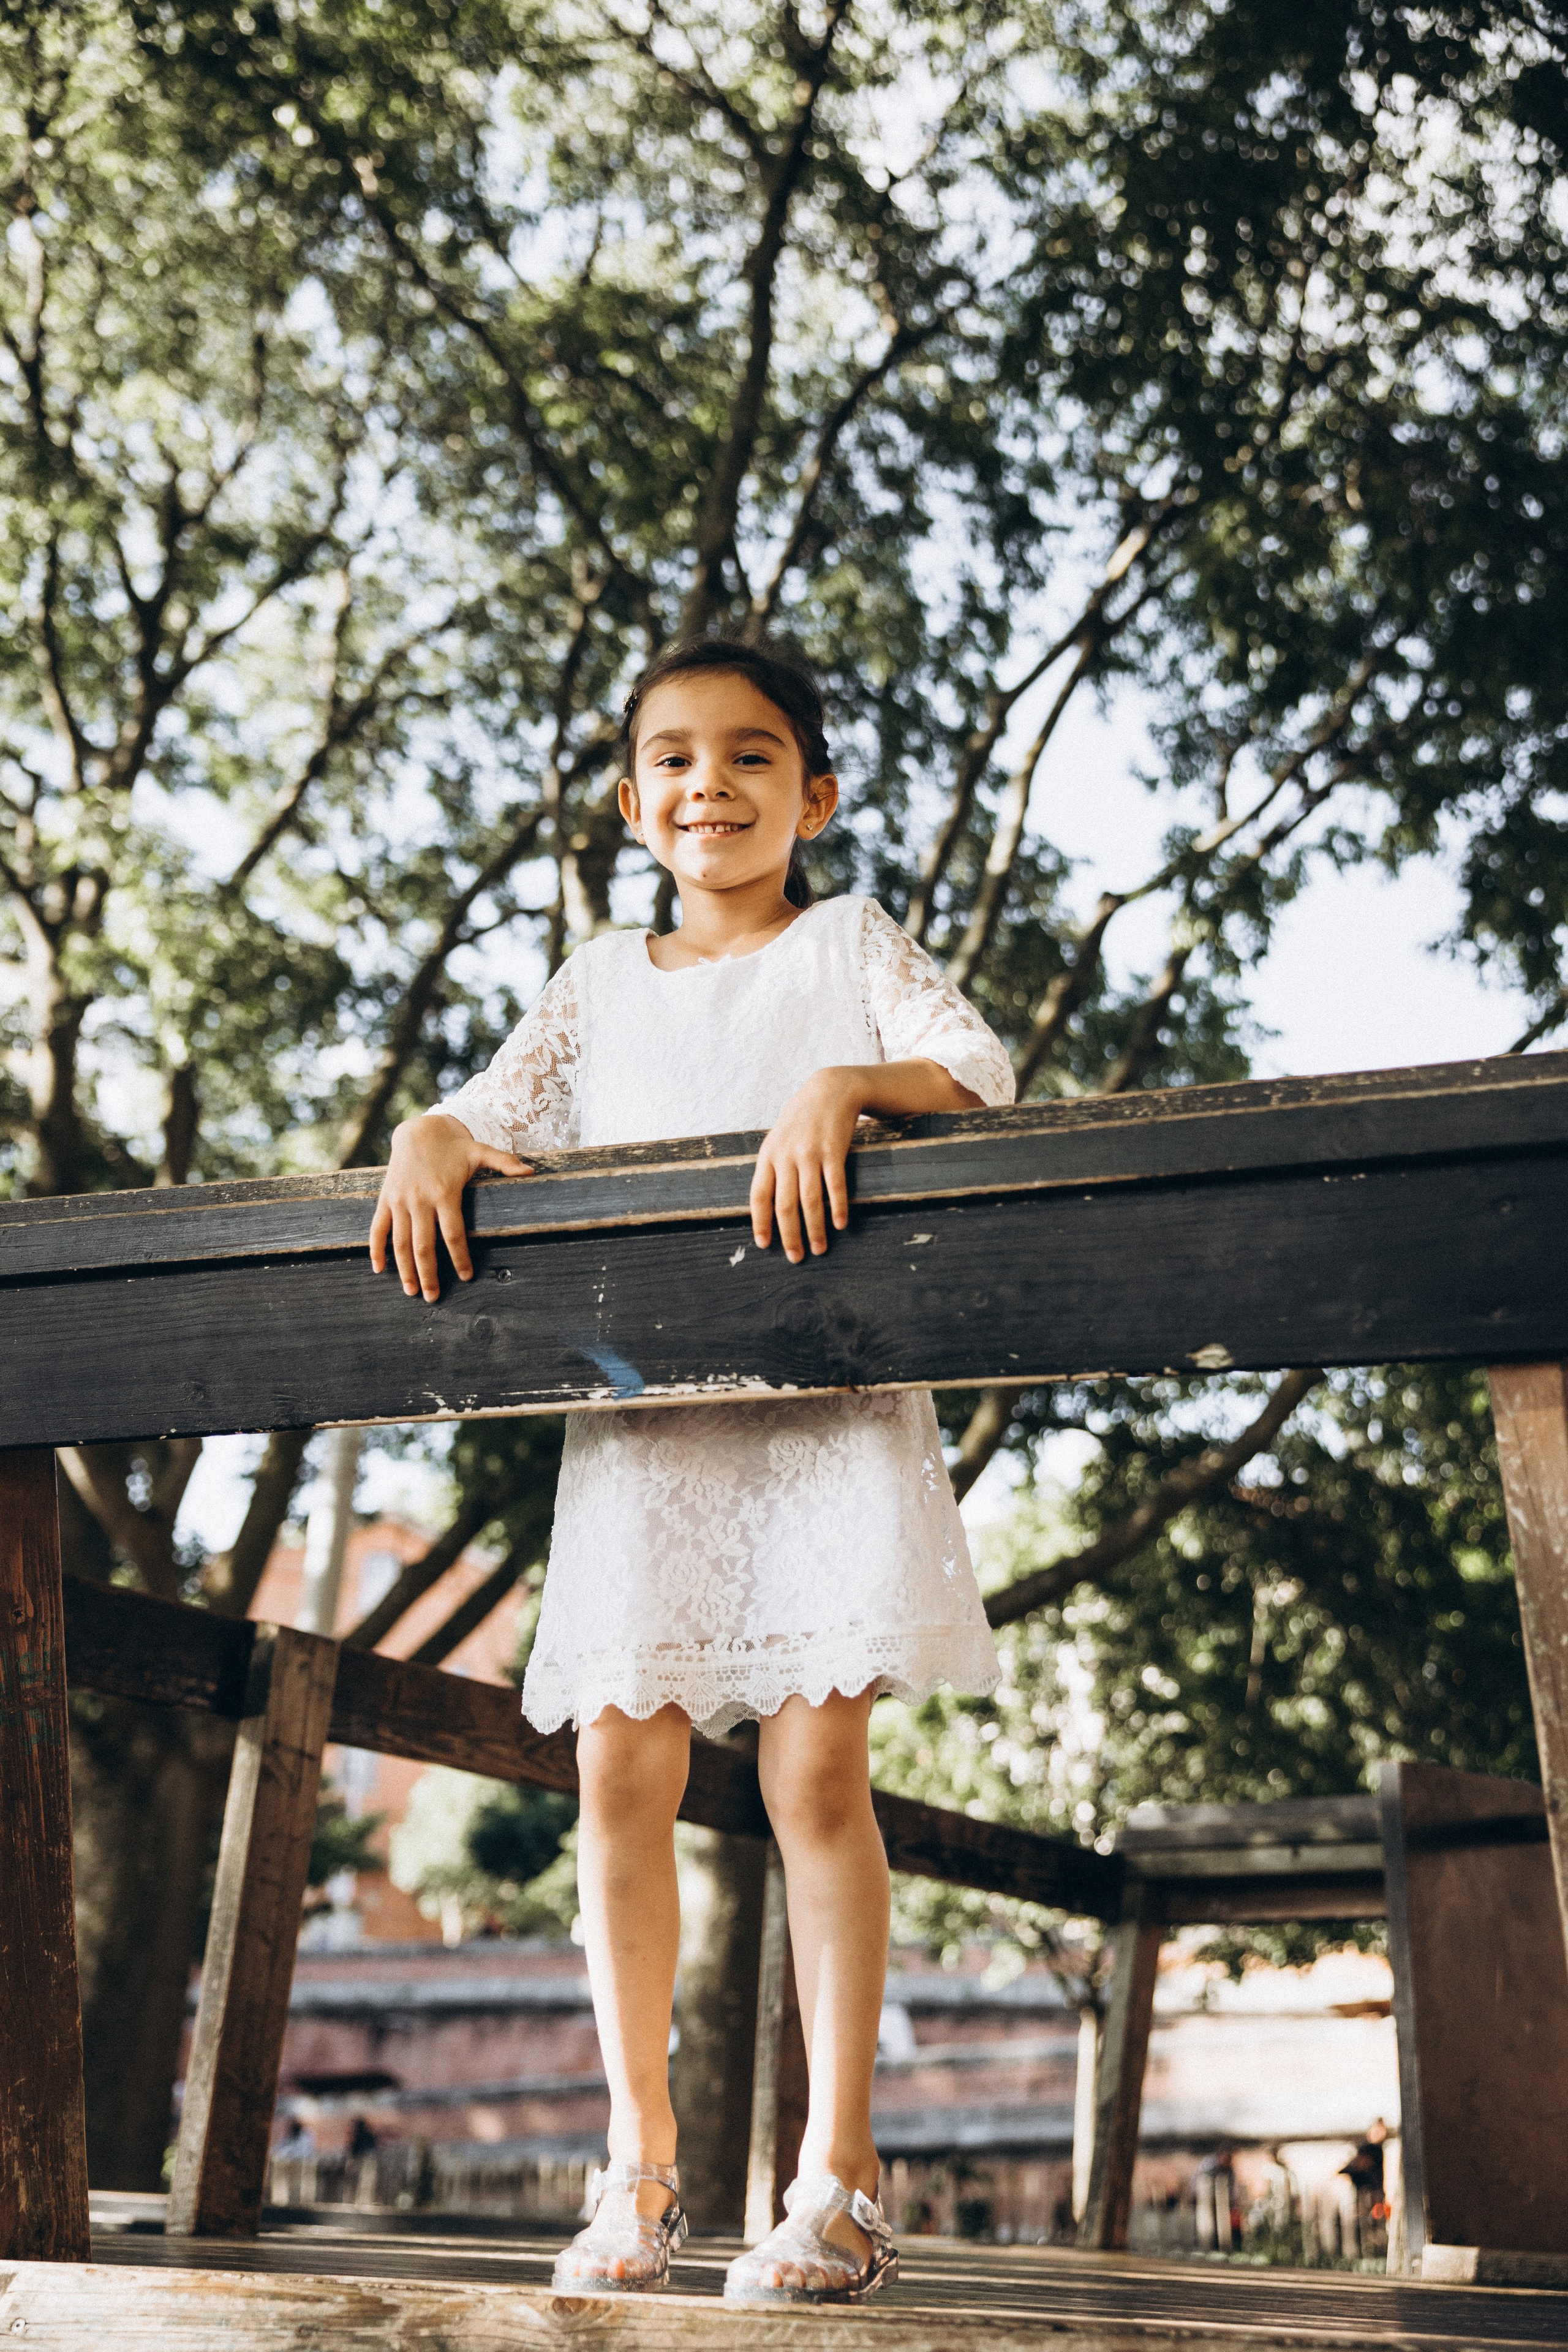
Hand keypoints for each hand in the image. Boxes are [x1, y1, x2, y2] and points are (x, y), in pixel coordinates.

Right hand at [369, 1113, 531, 1301]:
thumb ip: (504, 1163)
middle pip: (423, 1245)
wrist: (419, 1130)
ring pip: (399, 1242)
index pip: (453, 1234)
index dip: (460, 1257)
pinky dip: (375, 1249)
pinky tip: (379, 1269)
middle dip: (428, 1274)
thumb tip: (531, 1172)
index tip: (466, 1277)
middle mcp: (420, 1200)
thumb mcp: (480, 1151)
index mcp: (445, 1193)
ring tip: (410, 1291)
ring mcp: (400, 1200)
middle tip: (433, 1297)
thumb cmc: (454, 1145)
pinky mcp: (385, 1198)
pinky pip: (377, 1228)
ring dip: (404, 1269)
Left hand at [750, 1068, 867, 1263]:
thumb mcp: (778, 1139)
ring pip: (810, 1201)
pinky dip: (837, 1207)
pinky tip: (840, 1224)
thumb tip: (768, 1205)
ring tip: (820, 1248)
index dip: (761, 1223)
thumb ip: (773, 1168)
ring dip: (815, 1229)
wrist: (829, 1090)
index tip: (765, 1245)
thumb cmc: (801, 1119)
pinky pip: (835, 1185)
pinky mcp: (833, 1151)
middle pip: (785, 1205)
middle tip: (796, 1257)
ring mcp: (810, 1154)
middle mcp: (786, 1157)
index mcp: (768, 1156)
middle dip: (790, 1236)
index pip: (759, 1197)